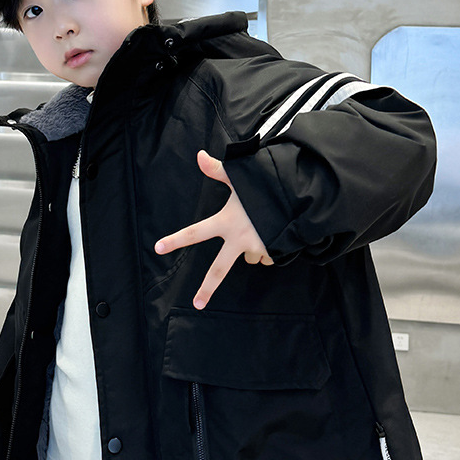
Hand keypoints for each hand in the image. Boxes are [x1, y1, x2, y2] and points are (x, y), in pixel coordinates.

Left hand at [154, 149, 272, 309]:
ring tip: (262, 228)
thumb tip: (199, 155)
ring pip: (248, 257)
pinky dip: (269, 248)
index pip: (195, 232)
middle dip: (207, 289)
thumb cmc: (267, 185)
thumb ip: (218, 170)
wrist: (301, 197)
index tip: (158, 248)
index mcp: (226, 222)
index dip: (176, 240)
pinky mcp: (273, 253)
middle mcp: (238, 240)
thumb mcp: (241, 176)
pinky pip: (266, 256)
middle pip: (218, 270)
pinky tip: (275, 233)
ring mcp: (256, 249)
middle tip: (198, 304)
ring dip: (251, 249)